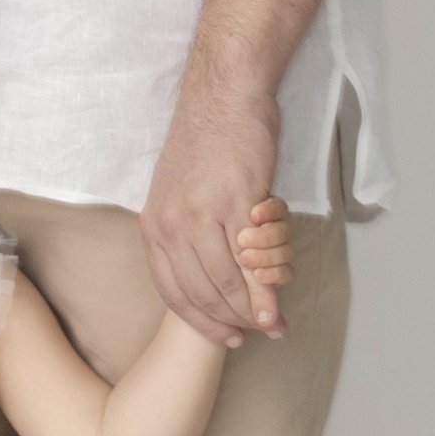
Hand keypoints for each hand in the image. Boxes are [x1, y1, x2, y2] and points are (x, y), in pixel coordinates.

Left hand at [142, 88, 282, 347]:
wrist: (225, 98)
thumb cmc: (208, 145)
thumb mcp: (181, 195)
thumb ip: (193, 238)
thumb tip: (216, 280)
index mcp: (154, 226)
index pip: (173, 291)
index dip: (201, 320)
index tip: (225, 338)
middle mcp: (172, 224)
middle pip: (203, 291)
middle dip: (234, 319)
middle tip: (261, 332)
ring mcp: (203, 213)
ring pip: (230, 278)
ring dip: (255, 304)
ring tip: (275, 318)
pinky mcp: (237, 201)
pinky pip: (255, 254)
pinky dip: (269, 277)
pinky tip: (281, 287)